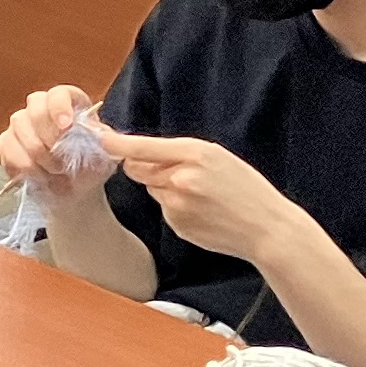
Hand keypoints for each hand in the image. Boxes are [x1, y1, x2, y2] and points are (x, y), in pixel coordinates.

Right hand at [0, 85, 101, 195]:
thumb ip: (99, 139)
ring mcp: (21, 123)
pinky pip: (8, 147)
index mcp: (70, 104)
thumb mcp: (105, 154)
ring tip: (55, 172)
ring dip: (39, 156)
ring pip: (19, 126)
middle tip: (63, 161)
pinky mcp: (7, 142)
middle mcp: (42, 108)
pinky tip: (39, 176)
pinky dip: (25, 166)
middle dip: (49, 138)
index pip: (59, 93)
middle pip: (36, 107)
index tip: (66, 126)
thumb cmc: (90, 169)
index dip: (60, 107)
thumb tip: (90, 130)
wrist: (74, 191)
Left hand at [80, 119, 301, 263]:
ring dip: (165, 189)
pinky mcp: (176, 225)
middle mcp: (180, 178)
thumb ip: (181, 153)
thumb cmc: (246, 188)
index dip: (116, 143)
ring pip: (152, 190)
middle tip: (174, 172)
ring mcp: (177, 204)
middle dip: (144, 167)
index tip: (97, 137)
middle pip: (137, 169)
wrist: (267, 229)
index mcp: (194, 154)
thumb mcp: (218, 157)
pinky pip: (164, 210)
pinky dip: (176, 209)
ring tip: (200, 196)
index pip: (142, 146)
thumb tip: (140, 153)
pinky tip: (203, 213)